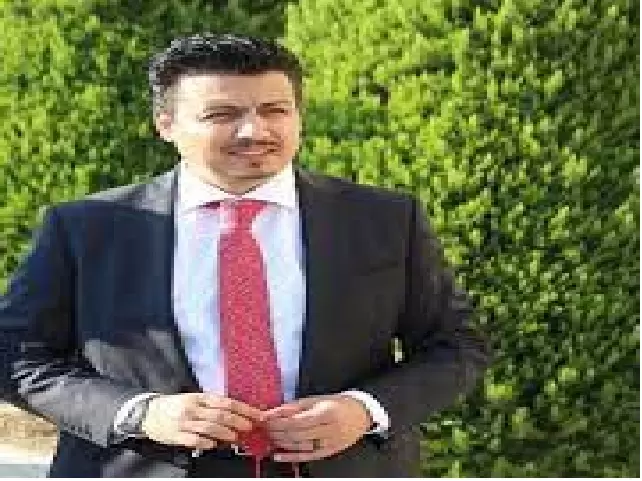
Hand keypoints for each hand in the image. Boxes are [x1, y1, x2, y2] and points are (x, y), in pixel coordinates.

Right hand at [141, 393, 262, 449]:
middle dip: (238, 422)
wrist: (149, 413)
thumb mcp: (195, 400)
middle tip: (250, 427)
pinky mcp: (176, 435)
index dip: (244, 409)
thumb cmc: (176, 406)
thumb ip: (213, 406)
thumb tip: (237, 414)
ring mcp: (184, 422)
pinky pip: (193, 440)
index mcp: (200, 398)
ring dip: (225, 434)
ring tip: (235, 438)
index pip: (227, 402)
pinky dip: (205, 442)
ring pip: (209, 427)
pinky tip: (213, 445)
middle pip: (220, 415)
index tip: (256, 415)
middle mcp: (193, 408)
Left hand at [261, 394, 372, 462]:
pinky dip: (291, 456)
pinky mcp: (328, 452)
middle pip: (296, 434)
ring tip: (268, 436)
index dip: (278, 421)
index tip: (265, 418)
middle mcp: (329, 430)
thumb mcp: (317, 399)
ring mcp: (329, 443)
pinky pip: (307, 456)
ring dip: (281, 442)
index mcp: (327, 413)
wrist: (361, 415)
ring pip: (299, 446)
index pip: (297, 421)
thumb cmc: (338, 404)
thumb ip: (296, 407)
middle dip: (277, 431)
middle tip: (264, 427)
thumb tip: (275, 411)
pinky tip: (278, 454)